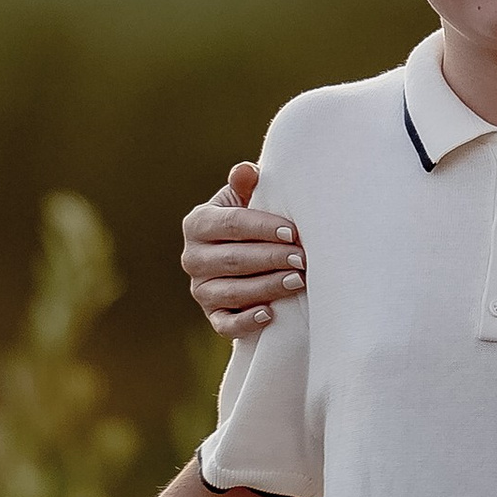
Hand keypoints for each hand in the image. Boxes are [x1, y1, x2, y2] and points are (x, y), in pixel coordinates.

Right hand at [182, 162, 305, 336]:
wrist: (244, 250)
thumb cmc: (250, 218)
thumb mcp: (244, 198)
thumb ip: (245, 184)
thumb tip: (246, 172)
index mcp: (198, 223)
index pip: (231, 224)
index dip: (263, 228)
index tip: (293, 232)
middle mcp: (193, 258)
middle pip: (234, 260)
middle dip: (272, 258)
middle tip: (303, 258)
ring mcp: (200, 289)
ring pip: (232, 292)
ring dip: (267, 287)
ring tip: (298, 281)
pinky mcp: (211, 316)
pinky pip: (225, 324)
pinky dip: (246, 322)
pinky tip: (269, 314)